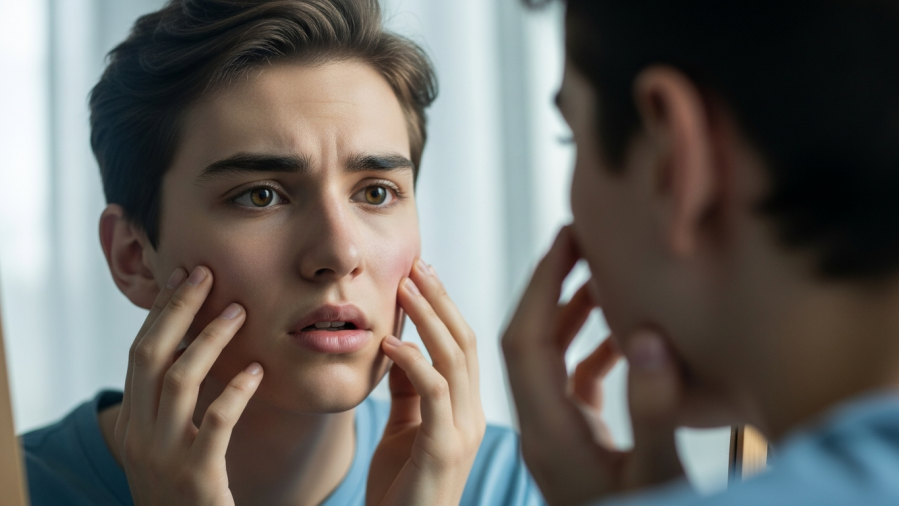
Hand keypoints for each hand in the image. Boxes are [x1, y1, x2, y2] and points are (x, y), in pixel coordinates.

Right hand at [114, 266, 263, 505]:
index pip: (139, 355)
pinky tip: (258, 370)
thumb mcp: (169, 448)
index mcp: (134, 426)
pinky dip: (236, 390)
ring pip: (179, 381)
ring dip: (209, 340)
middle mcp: (140, 437)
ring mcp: (164, 458)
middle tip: (205, 272)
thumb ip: (175, 409)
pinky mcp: (197, 477)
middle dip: (177, 309)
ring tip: (239, 312)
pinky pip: (216, 422)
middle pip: (150, 357)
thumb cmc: (189, 494)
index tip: (183, 277)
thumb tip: (197, 352)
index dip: (160, 313)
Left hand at [366, 259, 485, 505]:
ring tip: (404, 286)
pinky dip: (413, 360)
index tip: (422, 272)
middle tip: (417, 263)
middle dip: (440, 299)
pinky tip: (390, 341)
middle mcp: (472, 416)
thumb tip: (401, 344)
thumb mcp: (405, 430)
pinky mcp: (443, 449)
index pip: (462, 345)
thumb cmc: (400, 491)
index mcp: (466, 410)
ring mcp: (463, 432)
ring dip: (428, 317)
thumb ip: (409, 390)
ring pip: (454, 359)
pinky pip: (433, 392)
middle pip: (464, 342)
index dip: (444, 306)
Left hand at [502, 227, 685, 505]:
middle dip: (545, 285)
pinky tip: (619, 327)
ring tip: (594, 267)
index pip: (525, 341)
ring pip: (548, 356)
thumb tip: (645, 336)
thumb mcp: (658, 472)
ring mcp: (557, 431)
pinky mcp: (575, 436)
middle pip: (525, 340)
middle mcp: (543, 426)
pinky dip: (589, 344)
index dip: (541, 284)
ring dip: (567, 310)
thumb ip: (654, 407)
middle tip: (570, 237)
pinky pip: (571, 377)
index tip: (563, 239)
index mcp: (550, 431)